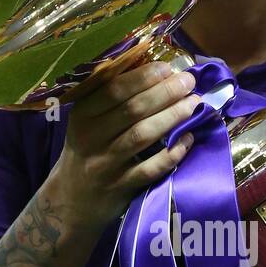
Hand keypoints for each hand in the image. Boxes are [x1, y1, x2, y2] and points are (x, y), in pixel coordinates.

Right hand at [47, 62, 200, 231]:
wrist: (71, 199)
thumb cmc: (87, 149)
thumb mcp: (87, 121)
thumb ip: (110, 97)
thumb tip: (151, 67)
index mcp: (82, 114)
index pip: (114, 90)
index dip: (143, 77)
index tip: (168, 67)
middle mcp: (91, 137)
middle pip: (132, 110)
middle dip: (164, 92)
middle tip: (188, 81)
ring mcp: (106, 164)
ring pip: (142, 135)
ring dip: (171, 117)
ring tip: (194, 104)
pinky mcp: (121, 187)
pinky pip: (150, 169)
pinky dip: (171, 154)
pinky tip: (188, 139)